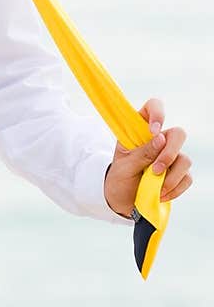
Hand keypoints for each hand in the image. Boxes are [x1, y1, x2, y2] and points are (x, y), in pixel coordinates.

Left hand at [104, 96, 192, 217]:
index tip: (153, 130)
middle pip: (178, 134)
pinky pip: (186, 177)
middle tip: (156, 170)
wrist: (122, 199)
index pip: (153, 107)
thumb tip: (161, 139)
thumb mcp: (124, 166)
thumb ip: (141, 154)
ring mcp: (171, 156)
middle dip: (170, 153)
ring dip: (171, 177)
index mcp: (141, 130)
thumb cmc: (120, 178)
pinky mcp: (178, 173)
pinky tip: (161, 194)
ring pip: (185, 159)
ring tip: (155, 188)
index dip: (157, 114)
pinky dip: (175, 188)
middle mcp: (159, 140)